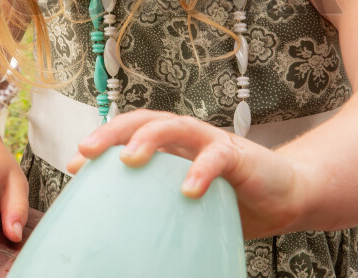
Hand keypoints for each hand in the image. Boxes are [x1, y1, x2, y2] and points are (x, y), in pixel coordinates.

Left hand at [66, 110, 310, 238]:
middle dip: (112, 131)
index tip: (73, 166)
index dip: (100, 143)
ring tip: (130, 158)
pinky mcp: (237, 155)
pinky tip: (188, 189)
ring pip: (175, 126)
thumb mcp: (184, 202)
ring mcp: (210, 142)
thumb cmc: (230, 198)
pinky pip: (217, 157)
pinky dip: (201, 170)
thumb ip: (157, 206)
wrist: (284, 195)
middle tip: (88, 151)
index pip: (128, 133)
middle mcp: (186, 136)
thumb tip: (118, 236)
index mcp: (170, 146)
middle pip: (143, 120)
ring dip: (149, 137)